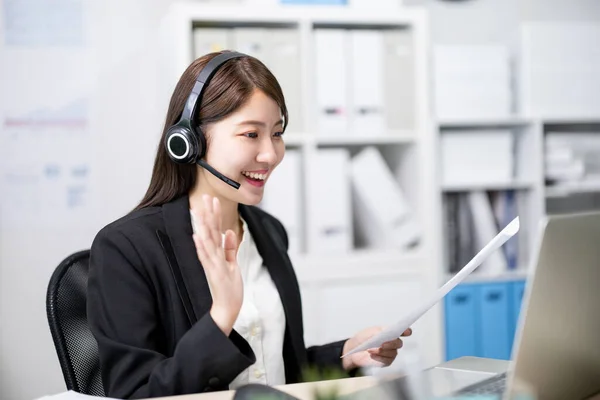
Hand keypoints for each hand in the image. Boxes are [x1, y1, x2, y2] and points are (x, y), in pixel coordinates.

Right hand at [192, 195, 241, 335]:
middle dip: (208, 214)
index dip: (214, 214)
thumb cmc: (229, 287)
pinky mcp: (214, 274)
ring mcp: (212, 265)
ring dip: (203, 226)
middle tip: (206, 197)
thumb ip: (230, 248)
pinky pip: (206, 258)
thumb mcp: (232, 264)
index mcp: (217, 253)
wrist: (227, 309)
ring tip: (199, 211)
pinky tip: (197, 237)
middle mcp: (212, 257)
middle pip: (210, 231)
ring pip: (206, 241)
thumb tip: (230, 232)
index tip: (213, 199)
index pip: (215, 230)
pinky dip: (201, 247)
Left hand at [341, 326, 412, 370]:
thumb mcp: (368, 332)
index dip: (406, 331)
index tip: (407, 331)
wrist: (354, 350)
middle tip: (382, 344)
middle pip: (399, 343)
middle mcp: (392, 342)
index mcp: (389, 332)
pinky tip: (371, 355)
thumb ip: (377, 331)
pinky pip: (387, 360)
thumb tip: (384, 332)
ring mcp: (391, 352)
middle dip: (391, 343)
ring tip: (370, 349)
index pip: (402, 331)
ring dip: (381, 351)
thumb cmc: (362, 339)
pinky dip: (379, 357)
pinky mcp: (386, 361)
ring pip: (393, 353)